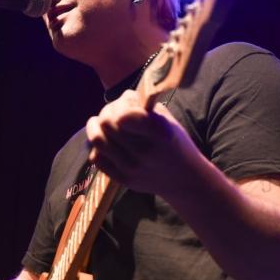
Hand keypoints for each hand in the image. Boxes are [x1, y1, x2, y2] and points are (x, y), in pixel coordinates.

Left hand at [85, 89, 200, 196]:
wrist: (184, 179)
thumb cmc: (174, 142)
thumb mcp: (167, 119)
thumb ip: (142, 107)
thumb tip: (119, 100)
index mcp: (160, 132)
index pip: (124, 116)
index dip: (121, 106)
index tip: (127, 106)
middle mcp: (144, 152)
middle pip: (106, 123)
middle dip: (107, 112)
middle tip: (114, 113)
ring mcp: (131, 168)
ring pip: (97, 140)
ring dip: (95, 127)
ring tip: (102, 124)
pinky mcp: (122, 179)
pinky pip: (96, 158)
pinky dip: (97, 147)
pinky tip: (106, 142)